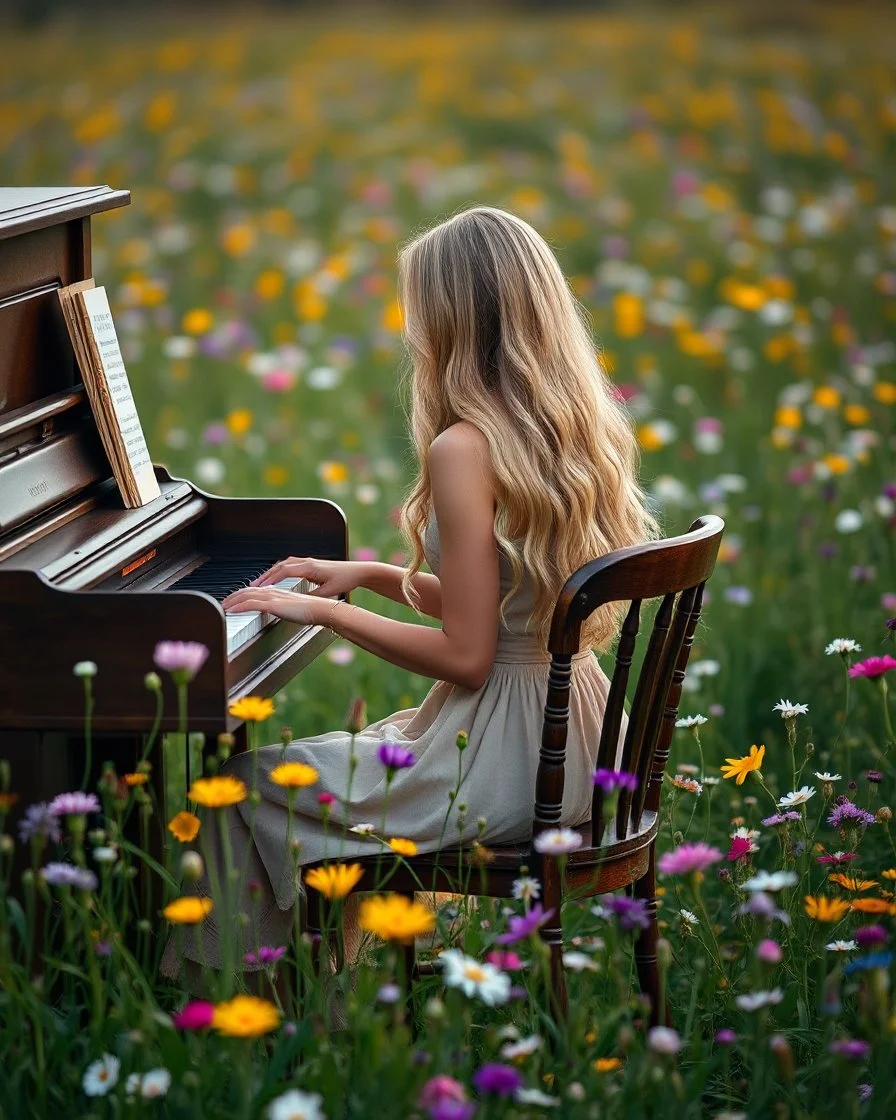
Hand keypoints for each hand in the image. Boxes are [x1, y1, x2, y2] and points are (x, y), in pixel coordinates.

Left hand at [222, 586, 328, 625]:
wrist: (322, 609)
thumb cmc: (313, 611)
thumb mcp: (296, 610)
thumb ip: (286, 610)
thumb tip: (283, 615)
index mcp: (278, 592)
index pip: (255, 591)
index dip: (242, 595)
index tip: (234, 600)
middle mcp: (273, 592)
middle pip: (247, 591)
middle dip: (232, 597)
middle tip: (222, 603)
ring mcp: (273, 597)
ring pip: (246, 596)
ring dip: (231, 601)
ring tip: (222, 607)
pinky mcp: (273, 605)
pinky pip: (251, 604)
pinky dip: (238, 607)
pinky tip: (230, 611)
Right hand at [249, 557, 368, 597]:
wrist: (359, 570)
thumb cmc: (346, 580)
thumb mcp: (328, 592)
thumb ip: (312, 597)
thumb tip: (299, 604)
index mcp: (310, 567)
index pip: (284, 571)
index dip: (270, 579)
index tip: (258, 587)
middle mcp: (307, 562)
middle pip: (280, 566)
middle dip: (265, 576)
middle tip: (252, 586)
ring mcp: (309, 562)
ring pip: (284, 564)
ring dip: (271, 572)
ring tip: (260, 582)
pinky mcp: (312, 564)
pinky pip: (291, 565)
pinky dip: (280, 571)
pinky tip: (277, 578)